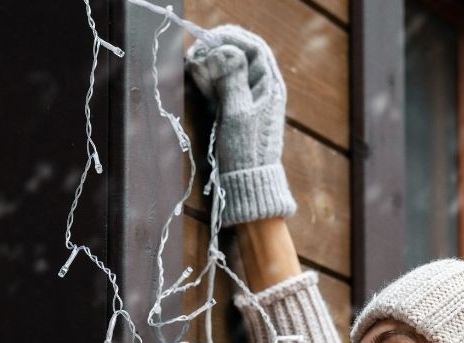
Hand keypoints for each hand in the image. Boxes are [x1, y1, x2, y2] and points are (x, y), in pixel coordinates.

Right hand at [186, 25, 295, 226]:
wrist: (247, 183)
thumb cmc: (246, 150)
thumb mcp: (238, 112)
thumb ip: (233, 78)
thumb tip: (225, 49)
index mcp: (270, 85)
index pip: (254, 48)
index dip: (232, 38)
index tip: (210, 37)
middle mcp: (261, 89)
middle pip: (241, 56)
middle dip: (218, 49)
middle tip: (197, 51)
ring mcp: (248, 100)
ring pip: (230, 70)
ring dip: (211, 63)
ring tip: (193, 64)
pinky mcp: (235, 111)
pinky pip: (223, 87)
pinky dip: (209, 79)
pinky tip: (196, 79)